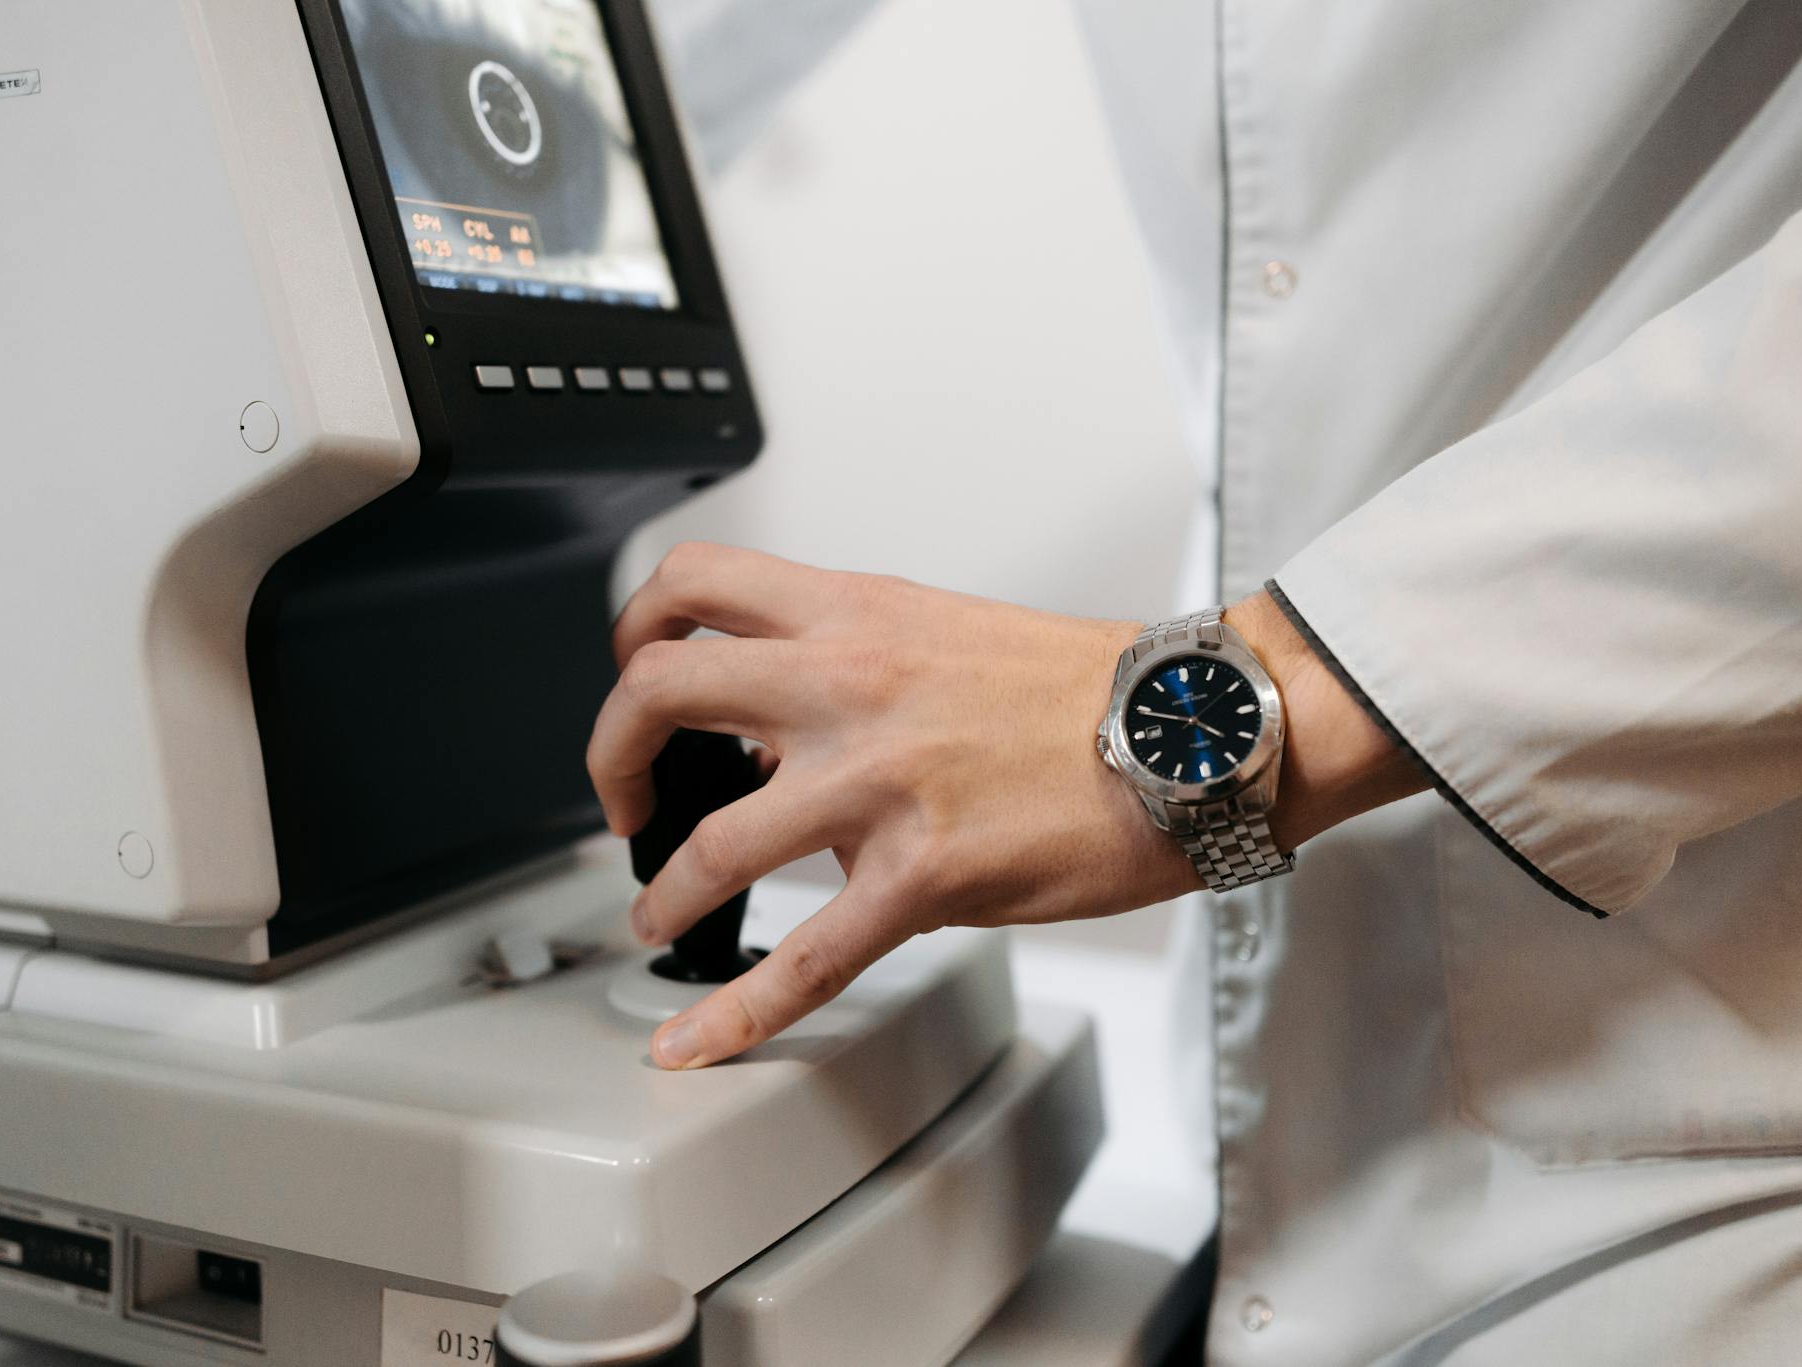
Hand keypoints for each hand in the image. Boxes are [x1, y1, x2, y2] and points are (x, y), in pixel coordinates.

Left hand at [588, 544, 1417, 1068]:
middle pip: (659, 690)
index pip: (693, 584)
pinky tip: (700, 1038)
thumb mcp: (944, 631)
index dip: (634, 630)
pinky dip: (736, 1011)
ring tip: (658, 917)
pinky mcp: (923, 873)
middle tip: (623, 798)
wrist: (1191, 730)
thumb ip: (848, 664)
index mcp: (856, 615)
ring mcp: (879, 781)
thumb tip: (776, 723)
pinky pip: (806, 959)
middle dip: (610, 754)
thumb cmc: (1085, 688)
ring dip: (662, 893)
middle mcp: (849, 684)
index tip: (632, 674)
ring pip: (711, 842)